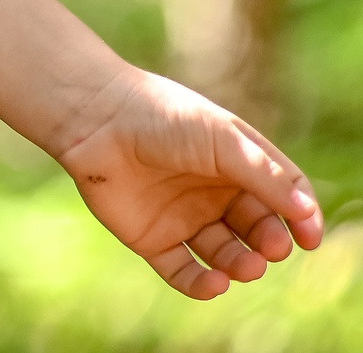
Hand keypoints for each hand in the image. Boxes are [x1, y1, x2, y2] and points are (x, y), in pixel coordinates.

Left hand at [56, 68, 323, 298]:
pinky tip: (214, 283)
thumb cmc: (162, 118)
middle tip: (271, 247)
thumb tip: (305, 212)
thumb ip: (264, 176)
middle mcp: (213, 193)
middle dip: (271, 243)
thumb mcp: (222, 140)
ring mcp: (183, 217)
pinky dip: (201, 285)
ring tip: (247, 266)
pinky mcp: (152, 239)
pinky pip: (183, 272)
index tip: (309, 237)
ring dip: (242, 265)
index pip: (282, 197)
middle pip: (258, 229)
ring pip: (226, 255)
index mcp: (236, 165)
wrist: (95, 120)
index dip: (301, 218)